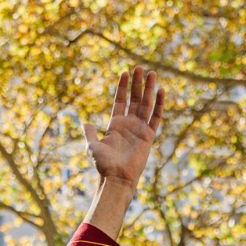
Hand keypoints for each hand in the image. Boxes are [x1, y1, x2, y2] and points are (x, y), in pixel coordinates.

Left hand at [84, 68, 165, 187]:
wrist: (116, 178)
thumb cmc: (103, 165)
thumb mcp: (92, 146)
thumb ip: (90, 133)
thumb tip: (85, 122)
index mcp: (115, 125)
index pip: (120, 101)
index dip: (122, 87)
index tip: (125, 72)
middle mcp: (129, 125)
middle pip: (135, 99)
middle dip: (137, 84)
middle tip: (139, 67)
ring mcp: (140, 129)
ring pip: (146, 104)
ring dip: (149, 89)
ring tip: (151, 73)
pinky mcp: (149, 136)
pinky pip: (156, 117)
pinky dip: (159, 104)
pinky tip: (161, 91)